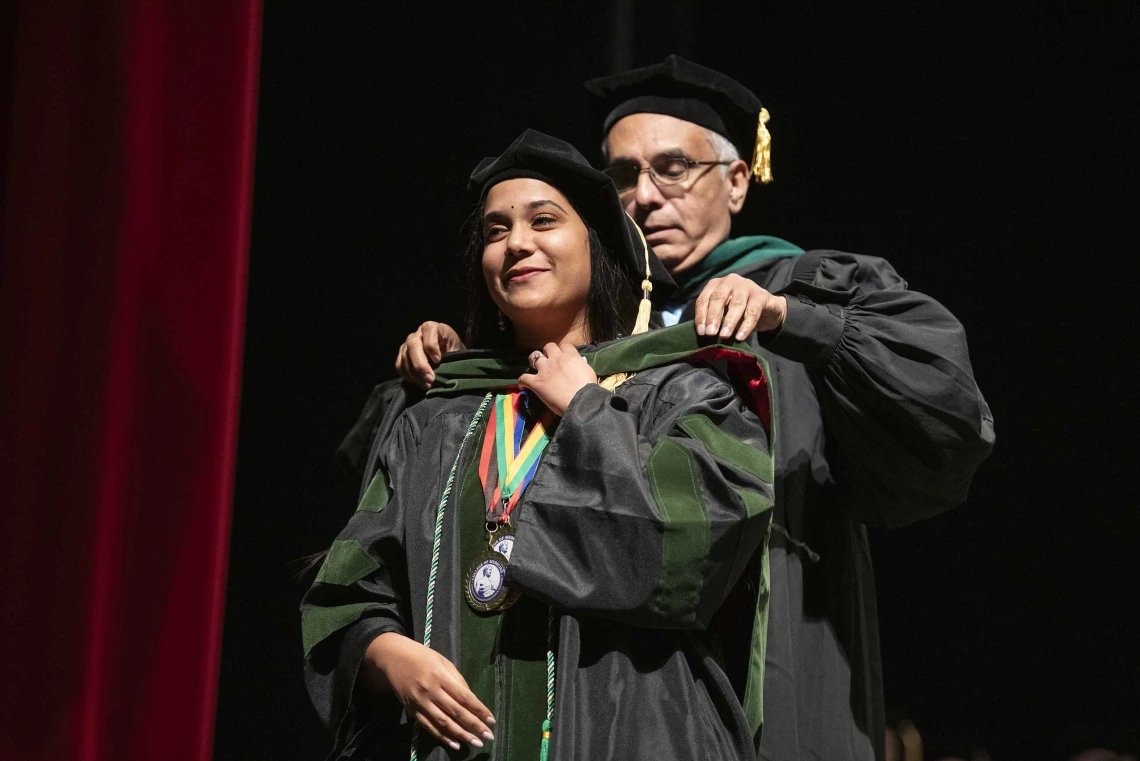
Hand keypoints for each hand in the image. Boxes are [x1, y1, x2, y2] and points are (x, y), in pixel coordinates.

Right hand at [361, 632, 494, 750]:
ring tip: (475, 742)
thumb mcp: (443, 661)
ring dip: (461, 735)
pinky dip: (442, 737)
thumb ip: (457, 680)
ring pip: (443, 723)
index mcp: (441, 676)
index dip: (479, 710)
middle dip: (474, 725)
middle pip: (456, 712)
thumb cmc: (422, 656)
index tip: (492, 720)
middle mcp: (431, 691)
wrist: (393, 657)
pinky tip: (454, 744)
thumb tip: (470, 699)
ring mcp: (420, 702)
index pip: (465, 697)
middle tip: (488, 736)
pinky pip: (429, 726)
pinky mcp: (412, 710)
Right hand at [395, 321, 464, 389]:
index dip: (432, 346)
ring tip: (428, 385)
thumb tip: (444, 369)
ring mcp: (408, 344)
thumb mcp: (457, 350)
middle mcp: (418, 333)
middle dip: (421, 364)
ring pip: (405, 357)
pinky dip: (408, 376)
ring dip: (415, 374)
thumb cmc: (454, 351)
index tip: (438, 361)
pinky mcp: (403, 355)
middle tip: (430, 379)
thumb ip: (451, 356)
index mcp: (433, 327)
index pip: (428, 331)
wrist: (448, 355)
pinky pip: (400, 365)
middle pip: (413, 344)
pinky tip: (419, 382)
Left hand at [517, 342, 597, 415]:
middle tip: (549, 360)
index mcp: (571, 356)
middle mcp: (556, 359)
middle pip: (549, 346)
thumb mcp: (588, 371)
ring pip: (534, 356)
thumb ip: (580, 365)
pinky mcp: (537, 382)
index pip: (565, 345)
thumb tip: (578, 365)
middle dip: (548, 352)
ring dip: (534, 360)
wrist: (581, 401)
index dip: (563, 350)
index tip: (564, 356)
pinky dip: (522, 381)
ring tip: (534, 366)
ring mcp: (545, 370)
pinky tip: (523, 386)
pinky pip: (524, 377)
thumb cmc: (589, 389)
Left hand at [693, 274, 786, 339]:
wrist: (768, 310)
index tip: (701, 332)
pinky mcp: (761, 295)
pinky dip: (746, 326)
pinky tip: (740, 337)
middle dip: (713, 317)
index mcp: (716, 284)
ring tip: (724, 336)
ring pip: (736, 304)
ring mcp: (746, 286)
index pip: (704, 299)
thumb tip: (704, 334)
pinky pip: (752, 312)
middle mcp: (730, 281)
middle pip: (718, 298)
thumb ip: (714, 319)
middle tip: (710, 333)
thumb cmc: (740, 312)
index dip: (701, 316)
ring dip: (729, 321)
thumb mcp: (724, 313)